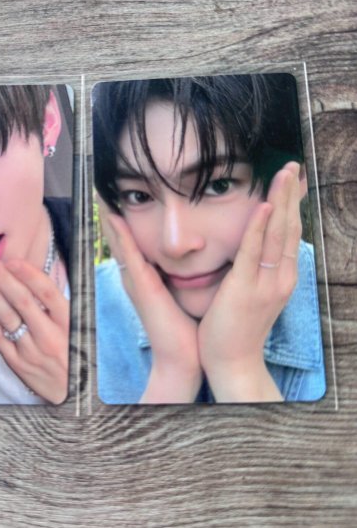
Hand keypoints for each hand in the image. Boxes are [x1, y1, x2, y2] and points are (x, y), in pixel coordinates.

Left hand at [0, 256, 68, 404]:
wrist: (76, 396)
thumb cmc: (76, 354)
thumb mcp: (79, 329)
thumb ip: (60, 308)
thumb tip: (36, 278)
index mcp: (70, 323)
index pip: (48, 293)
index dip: (29, 275)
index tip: (13, 261)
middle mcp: (51, 336)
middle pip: (23, 302)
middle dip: (3, 279)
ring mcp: (32, 351)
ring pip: (8, 318)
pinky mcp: (18, 365)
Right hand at [100, 201, 202, 402]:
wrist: (182, 357)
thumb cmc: (185, 327)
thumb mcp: (180, 292)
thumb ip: (179, 274)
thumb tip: (195, 253)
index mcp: (146, 276)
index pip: (131, 240)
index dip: (122, 217)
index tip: (119, 193)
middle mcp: (135, 275)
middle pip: (119, 236)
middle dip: (111, 211)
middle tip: (100, 184)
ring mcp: (135, 280)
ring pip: (120, 240)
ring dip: (110, 216)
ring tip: (101, 191)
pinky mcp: (141, 287)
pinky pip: (129, 255)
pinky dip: (120, 235)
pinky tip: (114, 216)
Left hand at [198, 162, 302, 401]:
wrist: (233, 361)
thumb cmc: (238, 327)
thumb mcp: (256, 292)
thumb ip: (258, 268)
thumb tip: (257, 246)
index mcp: (283, 278)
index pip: (291, 233)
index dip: (293, 205)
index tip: (295, 180)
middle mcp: (281, 278)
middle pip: (289, 228)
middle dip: (291, 194)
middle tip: (293, 165)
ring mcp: (265, 283)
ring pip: (276, 234)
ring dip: (280, 200)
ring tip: (284, 173)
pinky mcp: (245, 288)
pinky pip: (253, 252)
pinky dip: (258, 227)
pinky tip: (264, 206)